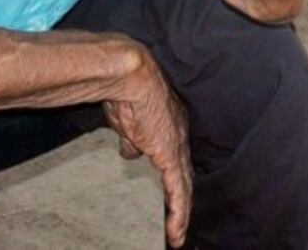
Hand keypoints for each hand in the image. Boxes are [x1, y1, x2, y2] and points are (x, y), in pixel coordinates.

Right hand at [104, 45, 191, 247]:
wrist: (128, 74)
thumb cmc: (123, 87)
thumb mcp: (124, 117)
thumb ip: (129, 136)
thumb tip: (130, 151)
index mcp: (168, 120)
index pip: (174, 154)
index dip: (172, 173)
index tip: (168, 190)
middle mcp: (178, 133)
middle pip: (183, 172)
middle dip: (180, 196)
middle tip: (177, 218)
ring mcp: (177, 145)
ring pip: (184, 186)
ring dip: (180, 212)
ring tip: (176, 234)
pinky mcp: (171, 157)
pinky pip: (178, 193)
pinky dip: (178, 215)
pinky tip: (175, 234)